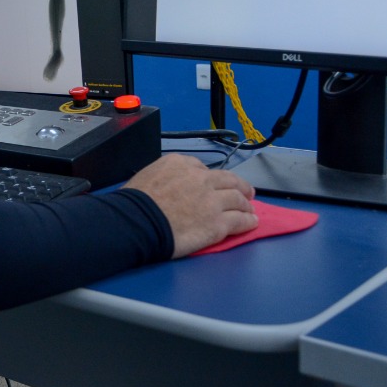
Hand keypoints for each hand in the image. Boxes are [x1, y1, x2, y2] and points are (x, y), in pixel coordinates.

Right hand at [123, 153, 257, 257]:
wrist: (137, 222)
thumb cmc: (134, 201)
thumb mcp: (147, 174)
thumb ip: (165, 175)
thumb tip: (169, 184)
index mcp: (180, 163)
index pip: (202, 167)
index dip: (210, 177)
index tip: (213, 184)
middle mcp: (201, 178)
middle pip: (227, 180)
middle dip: (239, 185)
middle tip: (246, 192)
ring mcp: (212, 201)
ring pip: (237, 199)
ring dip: (245, 204)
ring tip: (249, 209)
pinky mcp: (218, 223)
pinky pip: (240, 220)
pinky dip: (248, 221)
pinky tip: (252, 222)